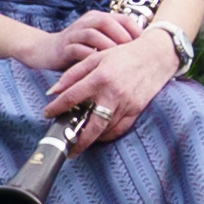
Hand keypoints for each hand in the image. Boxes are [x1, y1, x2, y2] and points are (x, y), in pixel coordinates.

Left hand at [48, 22, 184, 144]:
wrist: (157, 55)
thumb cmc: (123, 55)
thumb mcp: (95, 58)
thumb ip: (73, 74)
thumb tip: (53, 91)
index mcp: (100, 78)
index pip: (71, 98)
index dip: (56, 108)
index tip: (47, 114)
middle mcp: (113, 94)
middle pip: (91, 125)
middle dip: (77, 140)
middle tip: (66, 148)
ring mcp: (127, 104)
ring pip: (106, 130)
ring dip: (92, 139)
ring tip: (79, 142)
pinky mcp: (137, 109)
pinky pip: (120, 128)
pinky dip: (108, 135)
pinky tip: (99, 136)